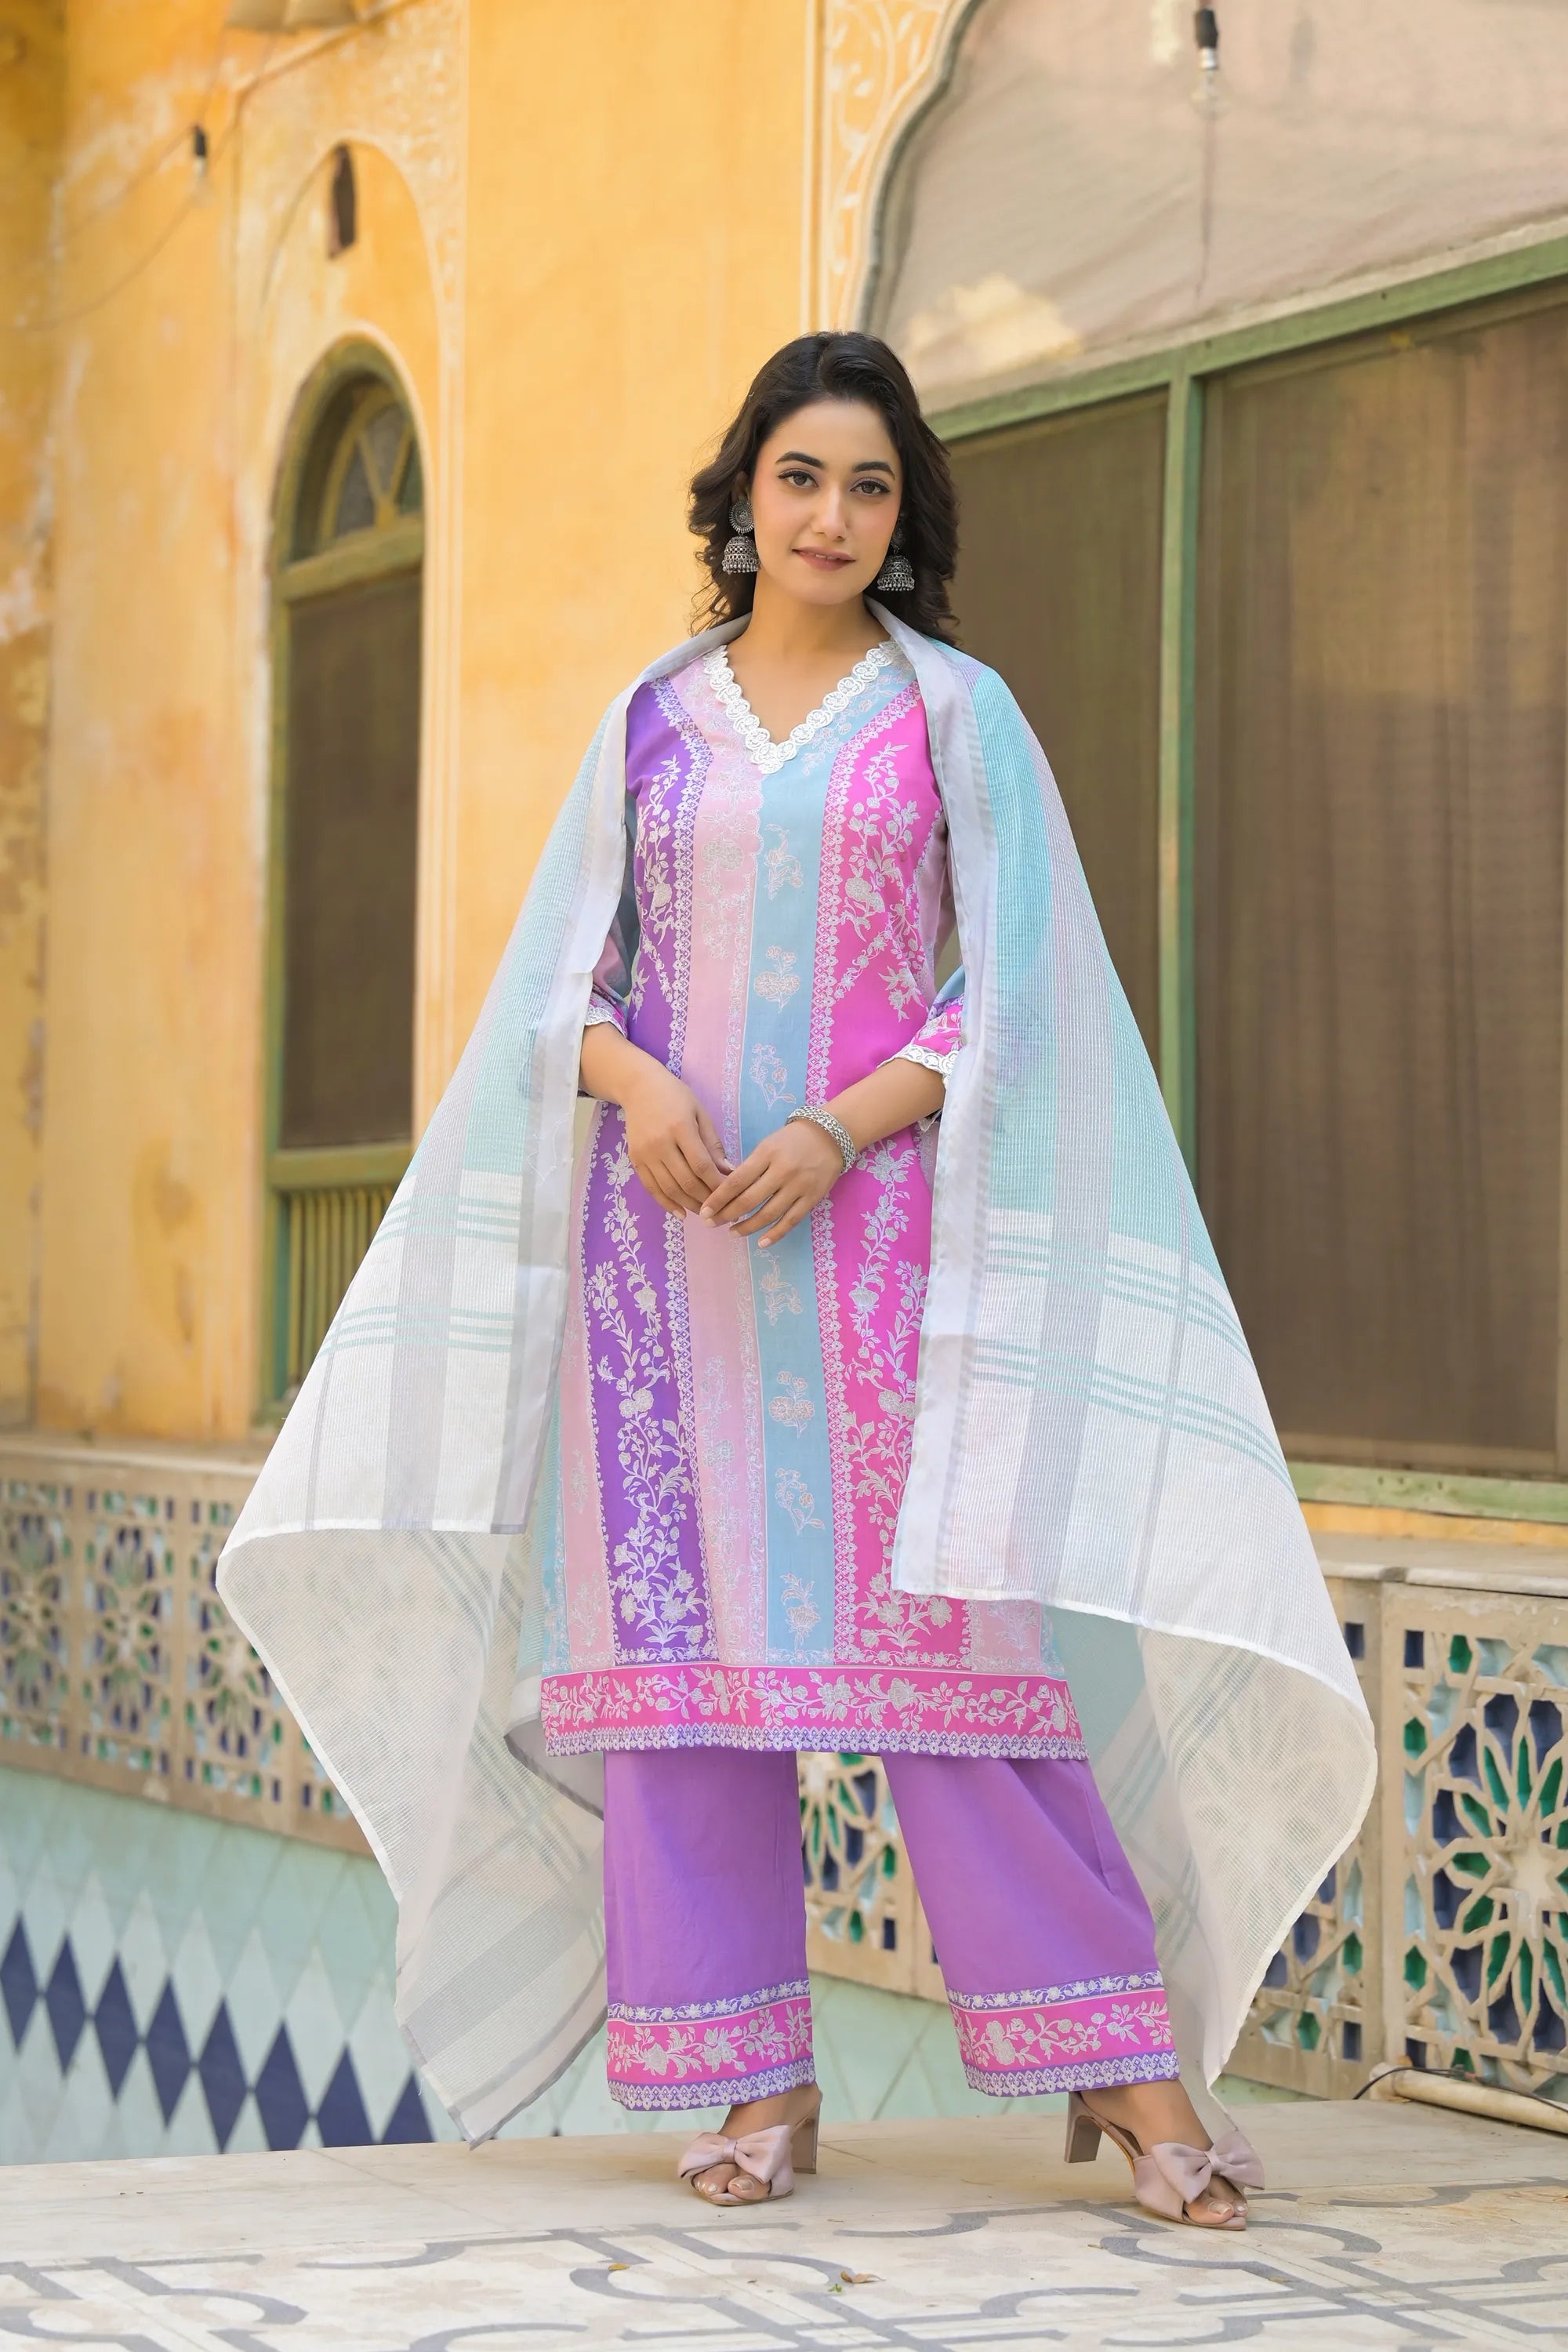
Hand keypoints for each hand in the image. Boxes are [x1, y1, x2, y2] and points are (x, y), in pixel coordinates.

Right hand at [619, 1060, 730, 1215]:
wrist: (638, 1087)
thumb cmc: (675, 1096)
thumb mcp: (700, 1113)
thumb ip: (713, 1143)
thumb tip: (729, 1172)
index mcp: (680, 1128)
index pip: (701, 1165)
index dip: (717, 1185)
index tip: (731, 1196)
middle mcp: (660, 1143)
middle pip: (686, 1181)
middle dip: (706, 1200)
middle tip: (722, 1210)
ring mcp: (645, 1153)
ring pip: (669, 1188)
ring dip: (689, 1205)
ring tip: (705, 1214)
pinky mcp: (635, 1159)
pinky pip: (651, 1188)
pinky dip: (666, 1203)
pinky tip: (680, 1213)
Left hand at [699, 1119, 845, 1245]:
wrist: (830, 1136)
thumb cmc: (792, 1140)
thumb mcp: (767, 1145)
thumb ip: (750, 1166)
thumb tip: (727, 1193)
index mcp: (767, 1154)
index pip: (737, 1180)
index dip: (719, 1198)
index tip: (705, 1210)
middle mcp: (782, 1171)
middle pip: (749, 1199)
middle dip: (727, 1215)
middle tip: (711, 1224)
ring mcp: (799, 1186)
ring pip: (768, 1214)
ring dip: (747, 1227)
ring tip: (732, 1233)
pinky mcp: (812, 1198)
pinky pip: (791, 1221)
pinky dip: (775, 1234)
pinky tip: (761, 1243)